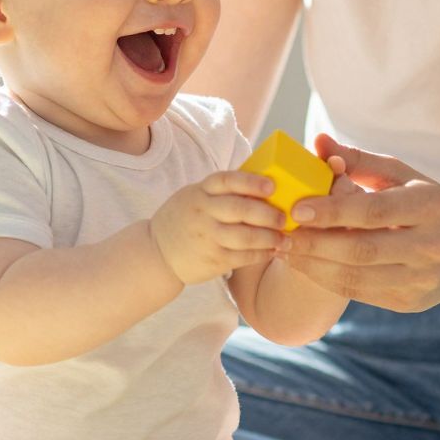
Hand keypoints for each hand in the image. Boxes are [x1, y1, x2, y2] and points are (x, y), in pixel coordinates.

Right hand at [148, 171, 287, 285]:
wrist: (156, 252)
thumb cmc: (184, 219)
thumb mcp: (194, 196)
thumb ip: (220, 191)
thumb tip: (262, 183)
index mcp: (199, 192)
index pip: (227, 180)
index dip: (251, 182)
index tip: (272, 185)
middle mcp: (202, 212)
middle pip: (241, 209)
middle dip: (268, 213)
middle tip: (284, 217)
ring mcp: (207, 237)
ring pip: (246, 236)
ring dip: (270, 237)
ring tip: (284, 238)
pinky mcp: (213, 259)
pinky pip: (243, 256)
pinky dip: (262, 254)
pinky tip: (272, 251)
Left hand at [276, 137, 439, 310]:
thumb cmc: (426, 205)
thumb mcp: (402, 176)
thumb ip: (358, 160)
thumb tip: (317, 141)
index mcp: (430, 206)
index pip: (375, 210)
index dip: (333, 211)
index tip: (297, 209)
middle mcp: (431, 245)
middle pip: (362, 249)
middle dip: (315, 244)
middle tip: (281, 234)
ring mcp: (421, 279)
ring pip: (357, 277)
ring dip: (314, 266)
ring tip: (286, 251)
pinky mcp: (408, 302)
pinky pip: (360, 293)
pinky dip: (327, 280)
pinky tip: (306, 266)